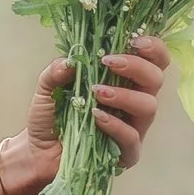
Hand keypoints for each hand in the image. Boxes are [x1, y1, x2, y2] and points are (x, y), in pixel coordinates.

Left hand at [17, 36, 171, 173]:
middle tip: (109, 62)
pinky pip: (132, 137)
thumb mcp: (47, 88)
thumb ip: (56, 71)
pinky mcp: (127, 154)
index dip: (152, 48)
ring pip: (148, 106)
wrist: (37, 154)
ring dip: (124, 95)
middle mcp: (134, 103)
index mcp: (124, 82)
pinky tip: (96, 117)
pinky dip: (115, 125)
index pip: (153, 61)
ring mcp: (133, 128)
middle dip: (137, 66)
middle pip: (156, 78)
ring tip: (97, 92)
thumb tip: (71, 60)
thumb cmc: (49, 118)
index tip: (134, 40)